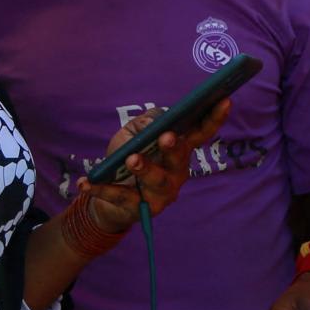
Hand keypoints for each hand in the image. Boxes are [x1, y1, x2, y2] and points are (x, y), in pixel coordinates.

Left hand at [80, 100, 232, 233]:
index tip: (224, 100)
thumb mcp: (132, 134)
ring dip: (144, 168)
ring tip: (131, 159)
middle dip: (173, 148)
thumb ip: (145, 123)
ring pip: (156, 181)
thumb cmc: (127, 158)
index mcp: (179, 150)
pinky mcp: (140, 209)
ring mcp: (161, 194)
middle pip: (179, 159)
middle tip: (166, 137)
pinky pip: (121, 197)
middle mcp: (177, 172)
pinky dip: (102, 189)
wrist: (108, 199)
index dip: (214, 118)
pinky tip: (85, 182)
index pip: (200, 133)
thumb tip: (155, 123)